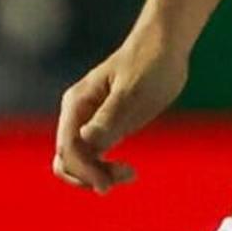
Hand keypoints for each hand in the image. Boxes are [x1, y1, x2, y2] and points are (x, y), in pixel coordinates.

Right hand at [52, 34, 187, 191]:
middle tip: (125, 174)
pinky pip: (94, 156)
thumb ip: (108, 118)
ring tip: (129, 172)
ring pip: (79, 161)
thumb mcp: (131, 92)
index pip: (67, 148)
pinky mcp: (106, 126)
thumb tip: (84, 142)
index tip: (108, 184)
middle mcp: (77, 114)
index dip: (83, 171)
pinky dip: (105, 169)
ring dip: (98, 175)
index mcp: (77, 104)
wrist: (165, 47)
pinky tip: (128, 170)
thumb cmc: (149, 63)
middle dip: (89, 175)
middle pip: (67, 159)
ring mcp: (90, 121)